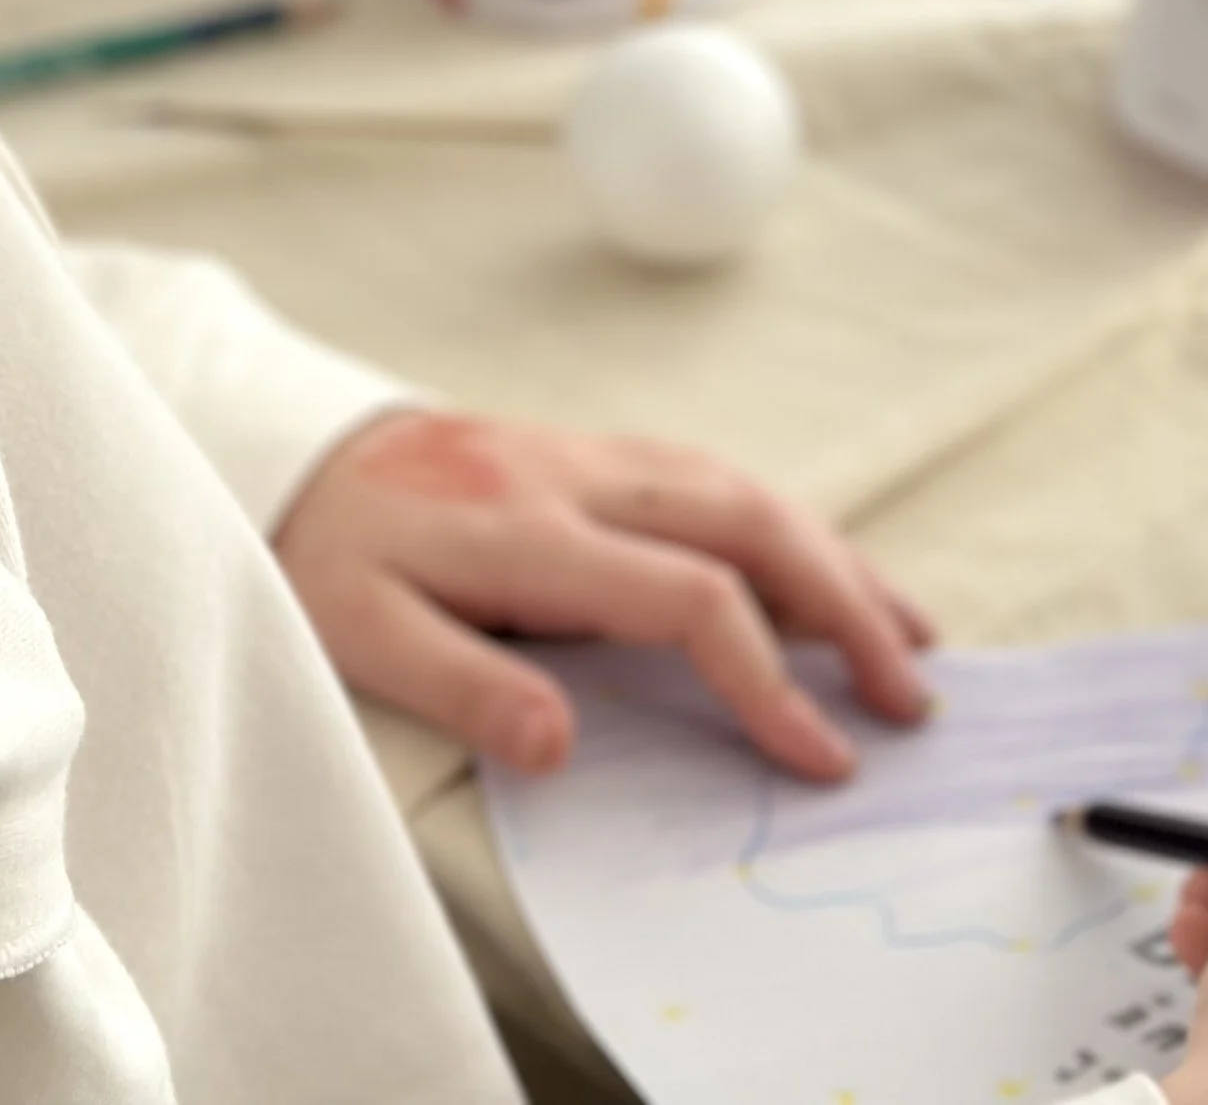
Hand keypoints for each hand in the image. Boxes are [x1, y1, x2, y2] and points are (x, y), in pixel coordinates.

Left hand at [271, 407, 934, 780]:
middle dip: (845, 603)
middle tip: (913, 694)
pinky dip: (789, 526)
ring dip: (835, 557)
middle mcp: (578, 476)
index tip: (823, 757)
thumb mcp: (357, 629)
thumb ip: (458, 681)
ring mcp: (591, 454)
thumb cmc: (325, 552)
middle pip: (746, 518)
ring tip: (910, 632)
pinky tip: (825, 569)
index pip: (686, 596)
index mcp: (528, 529)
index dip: (766, 678)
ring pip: (742, 488)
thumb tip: (562, 745)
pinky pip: (713, 479)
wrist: (294, 449)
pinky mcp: (594, 453)